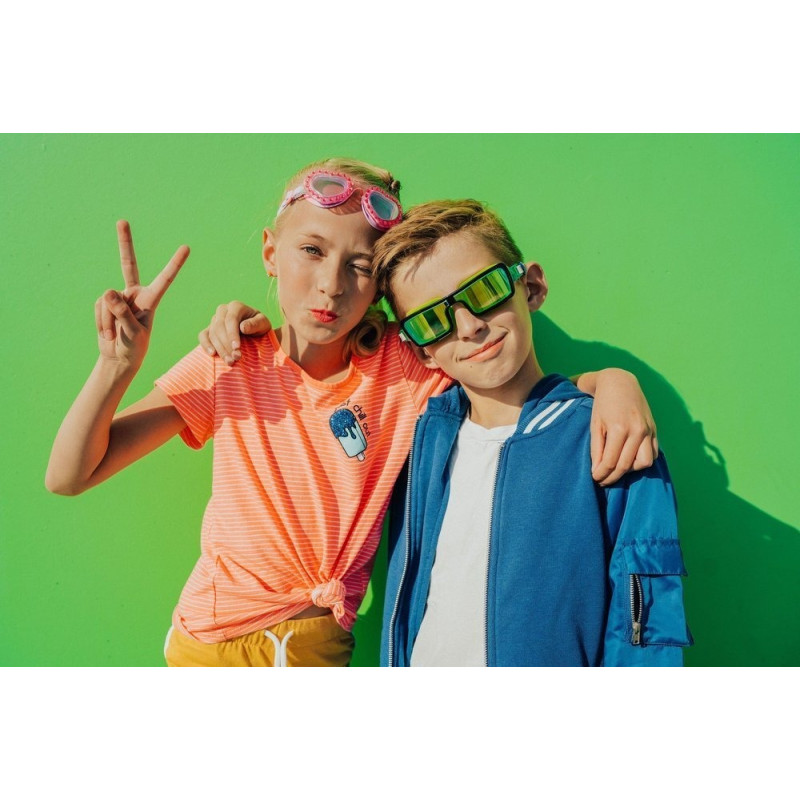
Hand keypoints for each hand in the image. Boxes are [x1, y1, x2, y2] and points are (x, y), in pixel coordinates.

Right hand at [95, 220, 189, 368]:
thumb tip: (108, 290)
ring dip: (108, 320)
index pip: (165, 279)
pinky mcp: (104, 303)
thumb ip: (122, 313)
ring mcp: (118, 297)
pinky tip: (107, 333)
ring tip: (115, 335)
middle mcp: (135, 294)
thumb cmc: (133, 347)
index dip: (175, 264)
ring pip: (107, 299)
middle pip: (128, 264)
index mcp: (151, 300)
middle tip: (122, 221)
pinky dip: (101, 322)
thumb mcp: (132, 333)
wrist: (119, 358)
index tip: (186, 247)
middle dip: (125, 242)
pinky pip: (99, 307)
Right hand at [198, 301, 270, 363]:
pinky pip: (203, 335)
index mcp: (236, 306)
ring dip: (220, 349)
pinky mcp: (209, 329)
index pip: (231, 320)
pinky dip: (206, 344)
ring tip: (230, 361)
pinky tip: (212, 354)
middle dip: (227, 344)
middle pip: (220, 327)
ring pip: (212, 333)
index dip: (232, 334)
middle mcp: (223, 310)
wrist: (254, 330)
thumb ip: (255, 324)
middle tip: (236, 358)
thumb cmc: (260, 326)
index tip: (237, 348)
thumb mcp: (263, 323)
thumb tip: (243, 327)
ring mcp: (214, 319)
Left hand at [588, 369, 658, 485]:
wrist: (620, 383)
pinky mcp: (654, 430)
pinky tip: (630, 460)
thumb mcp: (595, 424)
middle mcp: (637, 431)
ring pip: (644, 463)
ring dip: (630, 470)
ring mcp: (648, 431)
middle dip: (612, 477)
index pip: (610, 462)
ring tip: (617, 468)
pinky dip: (642, 461)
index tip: (594, 479)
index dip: (601, 474)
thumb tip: (597, 470)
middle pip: (626, 466)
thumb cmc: (603, 404)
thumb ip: (596, 449)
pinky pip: (653, 453)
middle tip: (602, 481)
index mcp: (619, 429)